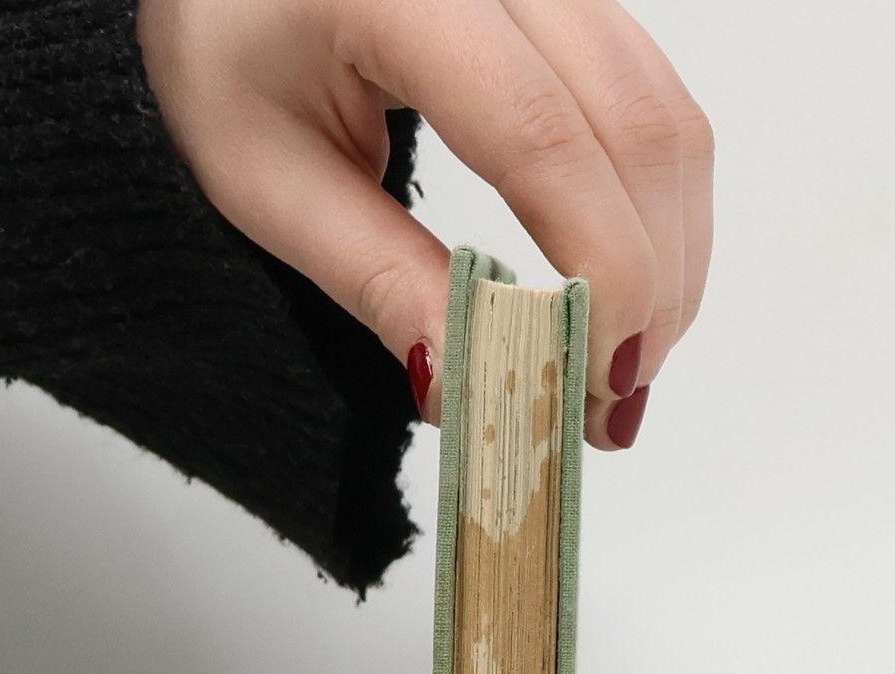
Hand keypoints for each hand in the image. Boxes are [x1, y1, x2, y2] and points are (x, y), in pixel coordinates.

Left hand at [136, 0, 712, 448]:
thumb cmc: (226, 51)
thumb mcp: (267, 179)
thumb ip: (376, 278)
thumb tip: (470, 390)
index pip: (538, 135)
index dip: (595, 266)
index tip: (598, 378)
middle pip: (632, 123)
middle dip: (648, 281)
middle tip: (613, 401)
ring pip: (666, 111)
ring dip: (668, 251)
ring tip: (621, 358)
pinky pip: (654, 96)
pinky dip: (655, 205)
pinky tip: (627, 283)